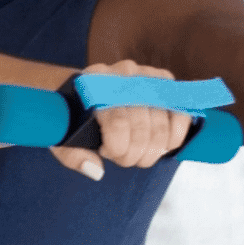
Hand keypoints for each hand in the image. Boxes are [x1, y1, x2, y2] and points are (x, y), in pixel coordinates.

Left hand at [50, 60, 192, 180]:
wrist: (83, 90)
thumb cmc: (73, 115)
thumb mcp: (62, 135)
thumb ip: (73, 155)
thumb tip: (96, 170)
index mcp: (94, 83)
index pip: (118, 122)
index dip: (117, 148)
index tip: (107, 152)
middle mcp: (122, 74)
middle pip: (141, 126)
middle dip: (134, 154)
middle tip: (124, 158)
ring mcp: (145, 75)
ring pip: (161, 125)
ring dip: (152, 151)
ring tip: (138, 154)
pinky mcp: (163, 81)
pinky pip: (180, 114)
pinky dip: (174, 137)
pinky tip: (162, 146)